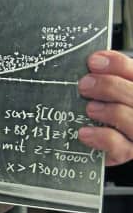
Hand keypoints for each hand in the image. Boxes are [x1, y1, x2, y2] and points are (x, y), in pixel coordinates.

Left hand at [78, 50, 132, 165]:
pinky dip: (101, 137)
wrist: (99, 141)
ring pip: (131, 119)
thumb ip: (102, 75)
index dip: (116, 65)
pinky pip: (119, 146)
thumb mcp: (101, 88)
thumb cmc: (101, 108)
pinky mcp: (127, 152)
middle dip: (109, 86)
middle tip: (84, 85)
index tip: (93, 62)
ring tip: (89, 108)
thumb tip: (94, 61)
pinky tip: (85, 132)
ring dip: (109, 111)